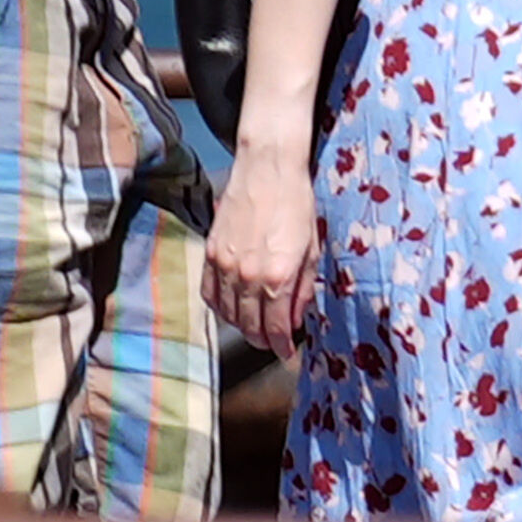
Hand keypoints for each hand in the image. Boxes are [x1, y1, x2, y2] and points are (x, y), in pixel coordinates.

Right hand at [206, 153, 319, 361]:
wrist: (268, 168)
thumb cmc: (296, 202)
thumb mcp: (312, 248)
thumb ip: (303, 288)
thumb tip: (296, 318)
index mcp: (278, 276)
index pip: (276, 328)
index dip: (282, 346)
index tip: (286, 353)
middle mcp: (249, 275)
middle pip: (250, 326)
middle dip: (262, 340)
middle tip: (272, 343)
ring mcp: (225, 265)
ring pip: (228, 314)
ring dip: (241, 326)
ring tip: (254, 327)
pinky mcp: (211, 252)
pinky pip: (209, 293)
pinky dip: (219, 307)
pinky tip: (231, 308)